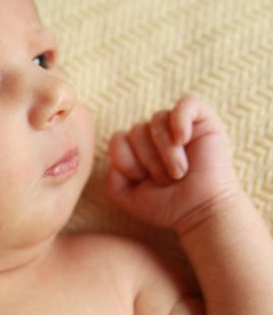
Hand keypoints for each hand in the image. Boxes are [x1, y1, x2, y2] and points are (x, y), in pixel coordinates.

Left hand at [105, 95, 239, 233]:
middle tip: (167, 180)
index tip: (142, 179)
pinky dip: (181, 118)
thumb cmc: (167, 205)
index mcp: (139, 148)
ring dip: (166, 150)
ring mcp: (180, 126)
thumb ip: (110, 177)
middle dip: (149, 159)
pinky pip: (188, 102)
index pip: (118, 138)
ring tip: (179, 172)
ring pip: (157, 119)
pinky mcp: (204, 121)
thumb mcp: (126, 196)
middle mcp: (157, 135)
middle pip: (137, 129)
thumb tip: (115, 155)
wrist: (200, 212)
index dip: (126, 159)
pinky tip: (182, 139)